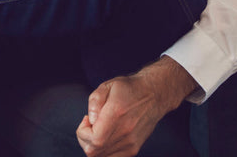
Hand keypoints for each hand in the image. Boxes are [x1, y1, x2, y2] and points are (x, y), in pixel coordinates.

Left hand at [75, 58, 196, 156]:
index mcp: (117, 113)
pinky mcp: (133, 149)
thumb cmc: (128, 89)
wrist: (153, 96)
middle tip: (90, 123)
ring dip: (93, 145)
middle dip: (84, 139)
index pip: (95, 139)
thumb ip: (95, 101)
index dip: (83, 132)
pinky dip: (103, 150)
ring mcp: (130, 143)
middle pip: (94, 151)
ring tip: (98, 128)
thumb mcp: (108, 85)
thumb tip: (91, 120)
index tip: (86, 119)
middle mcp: (125, 132)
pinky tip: (105, 135)